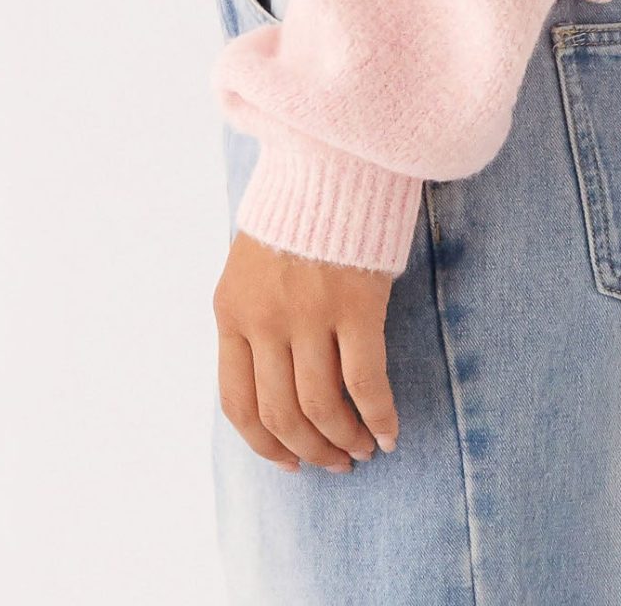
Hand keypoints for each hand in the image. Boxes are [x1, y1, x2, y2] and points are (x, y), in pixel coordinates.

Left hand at [212, 229, 399, 472]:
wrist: (330, 158)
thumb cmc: (295, 212)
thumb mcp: (250, 267)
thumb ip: (253, 321)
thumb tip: (272, 385)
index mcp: (232, 312)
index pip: (238, 404)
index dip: (266, 444)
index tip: (290, 460)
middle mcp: (265, 320)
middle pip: (282, 414)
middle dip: (310, 450)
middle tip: (335, 463)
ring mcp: (309, 314)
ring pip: (322, 407)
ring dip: (344, 440)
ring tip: (362, 450)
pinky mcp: (356, 304)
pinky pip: (365, 381)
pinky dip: (378, 416)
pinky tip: (389, 432)